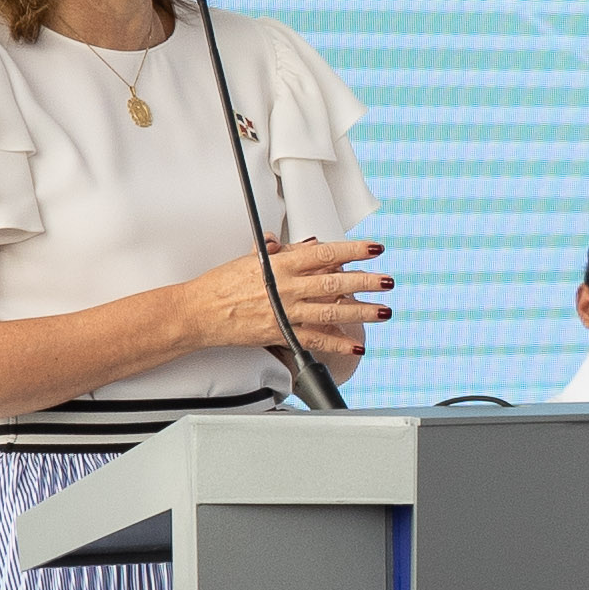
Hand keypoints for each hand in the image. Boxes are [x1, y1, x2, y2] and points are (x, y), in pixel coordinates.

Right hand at [192, 235, 384, 368]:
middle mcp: (286, 288)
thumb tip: (302, 245)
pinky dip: (337, 343)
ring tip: (384, 310)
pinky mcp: (281, 334)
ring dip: (362, 312)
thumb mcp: (251, 258)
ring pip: (331, 312)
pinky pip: (315, 340)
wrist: (200, 312)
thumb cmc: (222, 285)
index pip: (323, 253)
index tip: (373, 248)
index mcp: (280, 265)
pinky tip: (355, 344)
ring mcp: (285, 313)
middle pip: (334, 283)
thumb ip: (279, 252)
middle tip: (387, 280)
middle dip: (366, 282)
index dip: (352, 250)